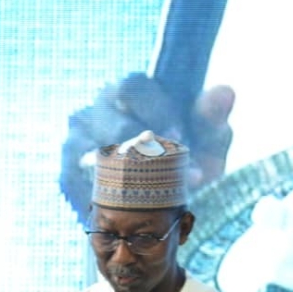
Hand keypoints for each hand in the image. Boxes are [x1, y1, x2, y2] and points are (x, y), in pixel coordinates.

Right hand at [59, 72, 234, 221]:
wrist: (153, 205)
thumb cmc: (182, 161)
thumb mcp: (205, 143)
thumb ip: (214, 119)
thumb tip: (224, 92)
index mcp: (129, 92)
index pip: (133, 86)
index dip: (156, 110)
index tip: (178, 136)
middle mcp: (98, 111)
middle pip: (109, 118)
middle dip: (140, 145)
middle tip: (167, 168)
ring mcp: (77, 141)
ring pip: (90, 149)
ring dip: (121, 173)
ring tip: (148, 192)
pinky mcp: (67, 173)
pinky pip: (77, 181)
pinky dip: (100, 194)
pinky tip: (125, 205)